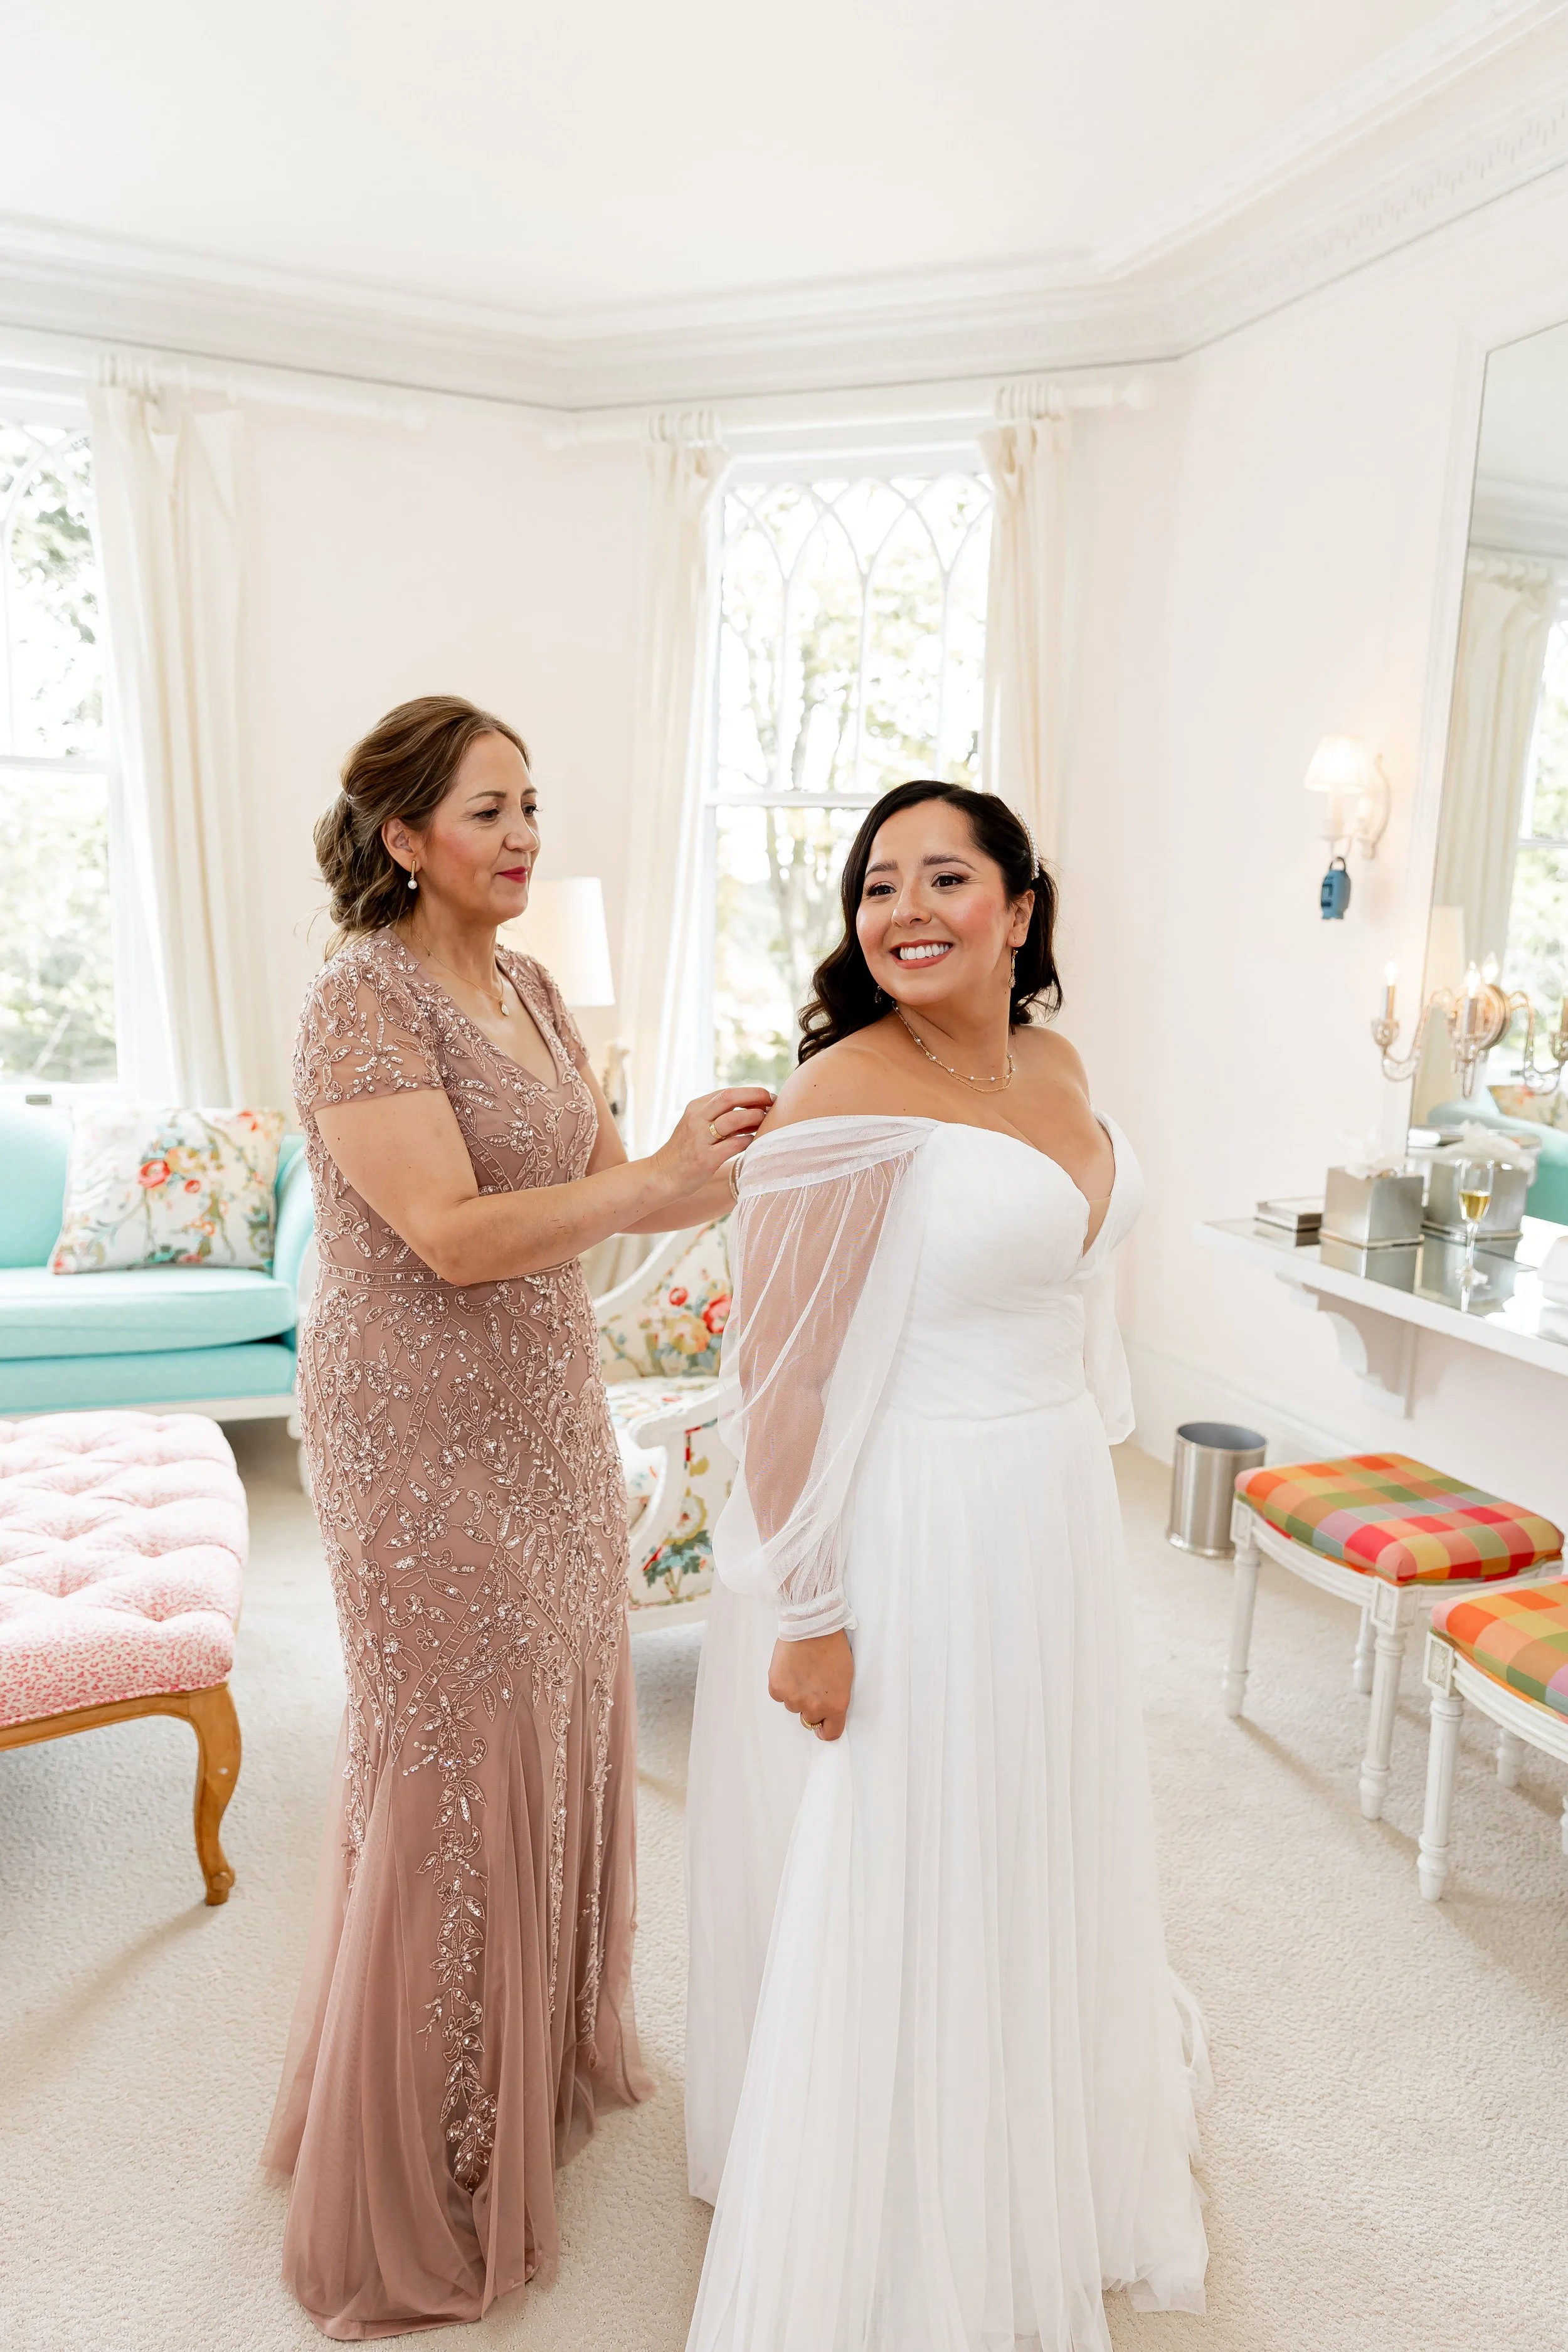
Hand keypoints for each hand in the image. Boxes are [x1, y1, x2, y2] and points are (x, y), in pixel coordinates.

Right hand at [649, 1087, 772, 1201]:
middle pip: (730, 1098)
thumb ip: (720, 1116)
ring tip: (767, 1122)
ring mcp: (699, 1139)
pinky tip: (756, 1142)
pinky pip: (733, 1145)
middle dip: (756, 1097)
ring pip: (733, 1120)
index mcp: (696, 1107)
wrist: (662, 1176)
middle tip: (773, 1103)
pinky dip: (748, 1141)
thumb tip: (756, 1109)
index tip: (769, 1097)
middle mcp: (696, 1119)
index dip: (751, 1092)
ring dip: (755, 1118)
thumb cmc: (687, 1151)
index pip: (727, 1092)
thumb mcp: (697, 1125)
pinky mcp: (705, 1159)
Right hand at [767, 1630, 852, 1740]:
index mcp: (836, 1705)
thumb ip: (836, 1700)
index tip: (823, 1726)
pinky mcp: (777, 1688)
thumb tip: (827, 1712)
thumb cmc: (832, 1646)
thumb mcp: (845, 1678)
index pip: (830, 1733)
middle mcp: (814, 1707)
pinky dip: (782, 1685)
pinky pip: (779, 1695)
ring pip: (792, 1706)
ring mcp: (793, 1699)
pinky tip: (790, 1669)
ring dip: (796, 1694)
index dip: (826, 1730)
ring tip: (802, 1672)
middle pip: (809, 1719)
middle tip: (812, 1686)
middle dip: (810, 1707)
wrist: (811, 1625)